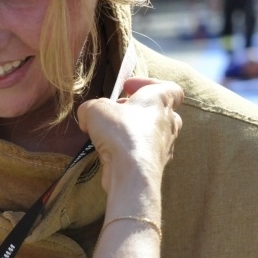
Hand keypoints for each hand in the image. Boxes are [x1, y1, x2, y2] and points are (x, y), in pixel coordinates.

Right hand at [76, 78, 182, 192]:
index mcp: (159, 100)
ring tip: (111, 134)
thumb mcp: (95, 109)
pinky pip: (144, 153)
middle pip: (159, 110)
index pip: (170, 88)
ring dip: (134, 131)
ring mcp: (165, 145)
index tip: (128, 88)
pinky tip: (111, 154)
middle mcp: (167, 122)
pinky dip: (130, 151)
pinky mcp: (156, 165)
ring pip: (152, 133)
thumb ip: (90, 108)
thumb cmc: (121, 133)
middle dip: (137, 110)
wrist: (132, 173)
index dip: (149, 84)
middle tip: (116, 111)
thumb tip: (87, 117)